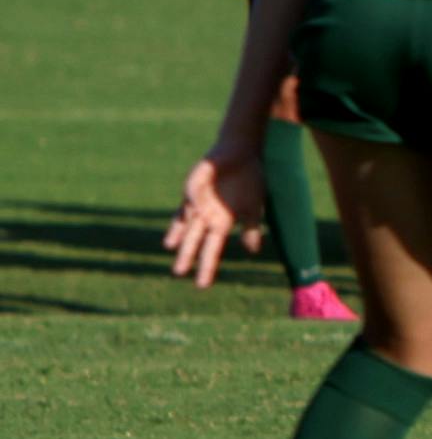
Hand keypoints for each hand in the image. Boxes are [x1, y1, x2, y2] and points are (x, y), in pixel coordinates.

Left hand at [165, 148, 266, 288]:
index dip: (206, 266)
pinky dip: (191, 205)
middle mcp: (205, 215)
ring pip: (186, 222)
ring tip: (171, 247)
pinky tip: (192, 213)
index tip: (202, 286)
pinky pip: (191, 198)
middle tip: (178, 274)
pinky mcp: (194, 185)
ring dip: (179, 234)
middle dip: (187, 256)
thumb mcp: (254, 209)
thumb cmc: (250, 179)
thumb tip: (253, 252)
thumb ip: (251, 229)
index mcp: (221, 223)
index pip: (211, 249)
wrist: (244, 152)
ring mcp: (197, 201)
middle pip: (194, 239)